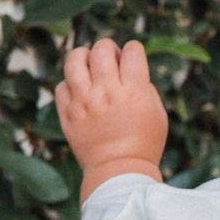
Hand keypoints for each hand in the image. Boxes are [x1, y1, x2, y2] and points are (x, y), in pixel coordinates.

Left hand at [56, 39, 167, 199]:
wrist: (120, 172)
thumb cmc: (145, 143)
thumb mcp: (157, 113)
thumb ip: (144, 87)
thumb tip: (128, 67)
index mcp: (134, 91)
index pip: (132, 51)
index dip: (134, 50)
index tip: (133, 57)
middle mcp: (107, 92)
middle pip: (102, 49)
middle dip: (108, 47)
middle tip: (110, 57)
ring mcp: (84, 101)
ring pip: (74, 59)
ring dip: (83, 56)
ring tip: (88, 64)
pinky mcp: (68, 113)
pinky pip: (62, 86)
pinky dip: (71, 84)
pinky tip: (81, 92)